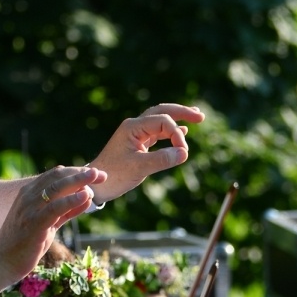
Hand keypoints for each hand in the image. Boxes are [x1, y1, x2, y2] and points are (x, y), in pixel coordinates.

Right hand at [0, 165, 107, 283]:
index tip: (95, 174)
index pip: (55, 175)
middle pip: (58, 176)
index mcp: (28, 194)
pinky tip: (86, 197)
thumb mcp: (46, 225)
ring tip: (97, 178)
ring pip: (57, 187)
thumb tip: (85, 199)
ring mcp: (29, 209)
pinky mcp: (33, 223)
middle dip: (81, 173)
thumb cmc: (22, 246)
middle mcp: (28, 197)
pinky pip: (55, 207)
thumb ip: (63, 212)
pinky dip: (72, 200)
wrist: (0, 263)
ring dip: (79, 181)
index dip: (76, 171)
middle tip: (101, 174)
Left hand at [88, 103, 204, 203]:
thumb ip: (161, 159)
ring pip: (160, 120)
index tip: (183, 152)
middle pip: (162, 112)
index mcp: (133, 127)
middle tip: (200, 116)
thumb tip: (184, 153)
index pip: (162, 121)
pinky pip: (157, 133)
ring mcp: (135, 134)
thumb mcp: (138, 169)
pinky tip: (183, 132)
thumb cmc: (113, 176)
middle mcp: (134, 126)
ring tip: (196, 117)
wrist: (95, 184)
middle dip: (181, 112)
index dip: (176, 134)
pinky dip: (170, 132)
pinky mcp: (137, 143)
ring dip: (177, 119)